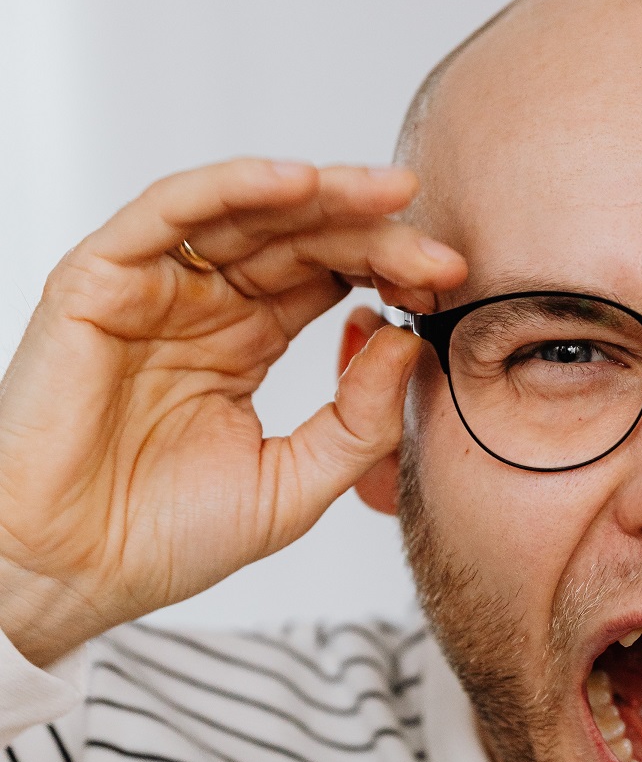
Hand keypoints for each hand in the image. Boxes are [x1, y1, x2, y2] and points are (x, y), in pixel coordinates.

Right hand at [0, 159, 465, 665]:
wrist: (69, 575)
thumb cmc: (167, 536)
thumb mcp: (297, 482)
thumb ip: (359, 419)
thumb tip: (406, 341)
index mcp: (248, 342)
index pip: (330, 278)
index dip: (391, 269)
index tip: (451, 280)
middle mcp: (205, 305)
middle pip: (301, 238)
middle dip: (375, 232)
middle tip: (438, 247)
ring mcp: (154, 289)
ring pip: (247, 212)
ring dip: (323, 196)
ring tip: (390, 195)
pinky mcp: (99, 282)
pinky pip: (169, 214)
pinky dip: (232, 189)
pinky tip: (301, 185)